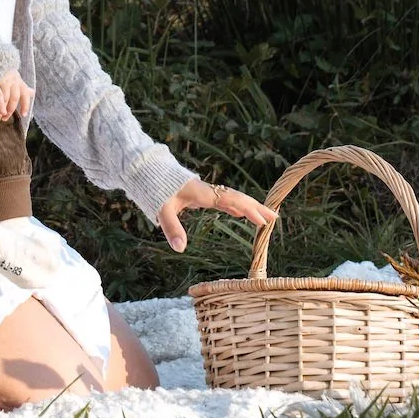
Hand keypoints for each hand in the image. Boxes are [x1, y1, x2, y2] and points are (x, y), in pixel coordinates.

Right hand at [0, 70, 33, 123]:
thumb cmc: (4, 74)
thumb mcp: (15, 79)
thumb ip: (23, 87)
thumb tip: (32, 92)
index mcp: (19, 82)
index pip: (25, 94)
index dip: (25, 104)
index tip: (24, 115)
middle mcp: (13, 81)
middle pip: (14, 98)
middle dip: (10, 110)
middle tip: (5, 118)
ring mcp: (4, 82)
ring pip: (5, 99)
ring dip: (2, 111)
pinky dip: (0, 106)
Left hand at [157, 177, 276, 254]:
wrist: (144, 168)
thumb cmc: (153, 187)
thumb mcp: (161, 209)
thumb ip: (172, 228)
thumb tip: (180, 249)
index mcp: (202, 193)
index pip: (231, 200)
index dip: (248, 209)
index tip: (263, 220)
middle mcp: (207, 190)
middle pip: (236, 198)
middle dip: (256, 207)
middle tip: (274, 218)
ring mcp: (204, 191)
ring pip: (231, 198)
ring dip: (247, 207)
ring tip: (262, 217)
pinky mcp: (198, 193)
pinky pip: (222, 199)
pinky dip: (233, 206)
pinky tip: (237, 213)